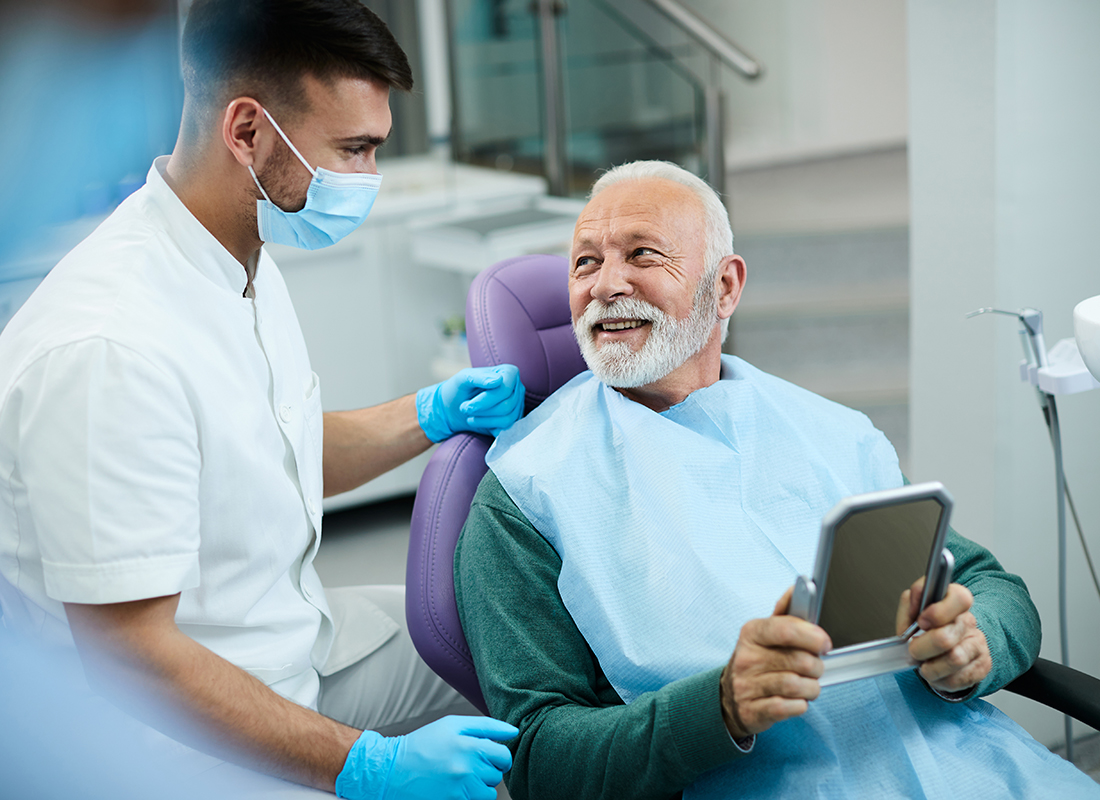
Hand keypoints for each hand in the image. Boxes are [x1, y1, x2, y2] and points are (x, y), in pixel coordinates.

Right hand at [336, 715, 517, 799]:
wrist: (392, 771)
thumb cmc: (423, 744)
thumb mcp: (451, 725)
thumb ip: (485, 726)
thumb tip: (512, 731)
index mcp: (468, 744)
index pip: (503, 754)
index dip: (499, 755)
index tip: (490, 755)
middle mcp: (466, 768)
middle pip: (497, 774)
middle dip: (488, 769)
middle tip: (470, 764)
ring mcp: (460, 789)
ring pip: (489, 792)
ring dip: (481, 786)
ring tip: (462, 777)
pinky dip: (471, 797)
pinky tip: (456, 788)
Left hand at [416, 365, 525, 442]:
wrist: (454, 407)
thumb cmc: (459, 389)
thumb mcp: (464, 378)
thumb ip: (480, 377)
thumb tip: (498, 380)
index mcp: (509, 372)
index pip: (505, 389)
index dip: (486, 400)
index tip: (468, 404)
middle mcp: (517, 388)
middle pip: (506, 405)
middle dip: (481, 410)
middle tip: (465, 408)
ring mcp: (517, 405)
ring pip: (507, 419)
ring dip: (483, 420)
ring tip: (470, 416)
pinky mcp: (513, 420)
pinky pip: (507, 429)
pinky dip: (489, 427)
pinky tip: (479, 421)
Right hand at [719, 587, 830, 738]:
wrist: (730, 697)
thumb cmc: (756, 661)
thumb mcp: (765, 634)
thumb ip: (785, 613)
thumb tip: (797, 588)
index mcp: (752, 633)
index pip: (785, 630)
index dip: (811, 636)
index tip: (825, 643)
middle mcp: (747, 658)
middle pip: (799, 661)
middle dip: (816, 667)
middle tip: (815, 667)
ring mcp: (747, 685)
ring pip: (797, 686)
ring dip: (811, 688)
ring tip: (808, 685)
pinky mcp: (753, 710)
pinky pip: (790, 708)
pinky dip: (800, 705)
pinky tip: (796, 700)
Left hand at [897, 577, 991, 693]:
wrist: (943, 649)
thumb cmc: (925, 629)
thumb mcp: (912, 611)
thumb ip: (911, 601)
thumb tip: (917, 596)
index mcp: (955, 602)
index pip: (959, 598)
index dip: (937, 612)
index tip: (921, 622)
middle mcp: (969, 622)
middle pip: (946, 637)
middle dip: (921, 648)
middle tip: (914, 650)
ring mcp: (979, 644)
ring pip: (954, 660)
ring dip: (931, 668)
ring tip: (924, 664)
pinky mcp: (982, 666)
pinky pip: (958, 679)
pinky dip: (940, 680)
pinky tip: (936, 673)